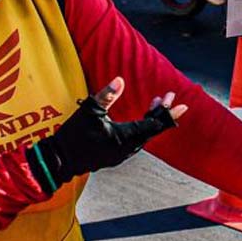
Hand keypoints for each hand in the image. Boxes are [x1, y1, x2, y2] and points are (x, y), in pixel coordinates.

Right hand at [31, 76, 187, 187]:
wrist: (59, 160)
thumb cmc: (73, 135)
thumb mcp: (89, 111)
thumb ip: (107, 95)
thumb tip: (120, 79)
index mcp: (124, 138)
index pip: (153, 124)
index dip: (168, 113)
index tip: (182, 105)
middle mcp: (127, 149)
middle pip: (151, 130)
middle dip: (162, 113)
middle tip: (170, 97)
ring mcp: (121, 154)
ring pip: (144, 135)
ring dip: (152, 119)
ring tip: (158, 103)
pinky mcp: (115, 155)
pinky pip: (136, 140)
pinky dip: (142, 127)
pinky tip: (142, 118)